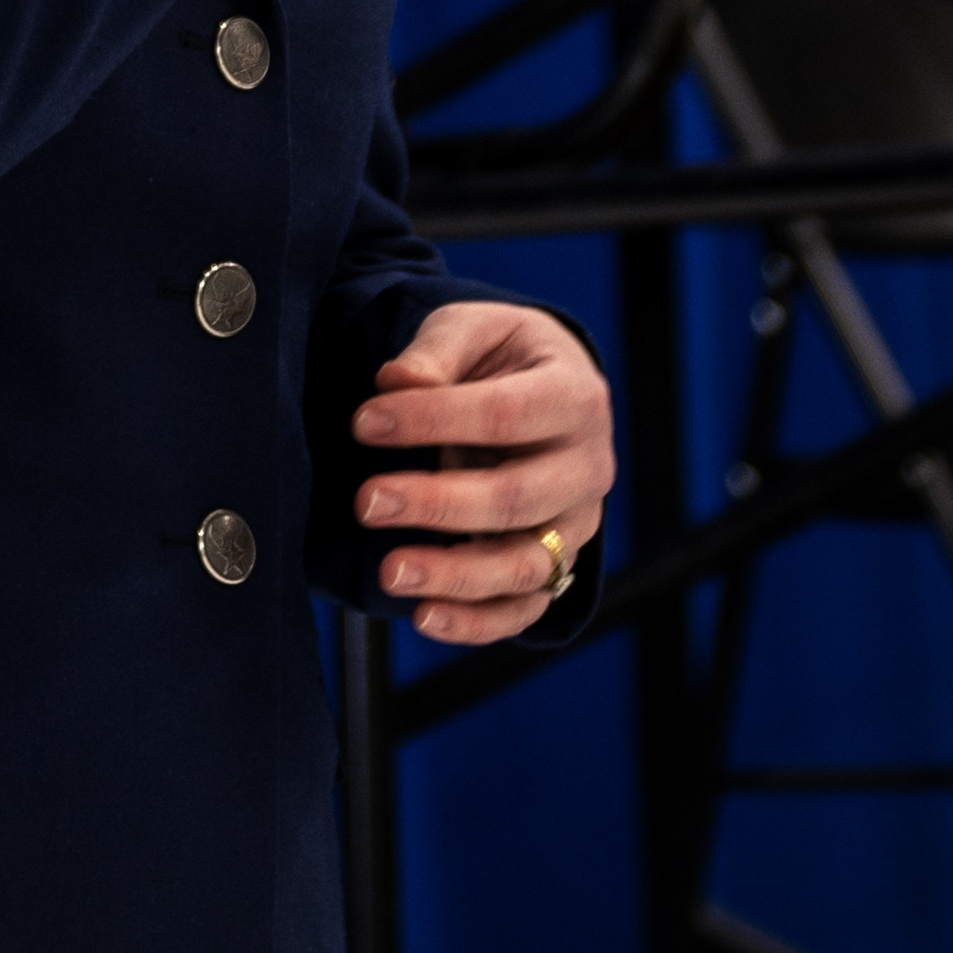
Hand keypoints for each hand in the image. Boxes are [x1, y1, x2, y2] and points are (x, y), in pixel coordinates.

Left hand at [353, 299, 615, 647]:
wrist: (544, 390)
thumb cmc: (500, 357)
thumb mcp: (474, 330)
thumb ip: (437, 352)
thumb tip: (398, 381)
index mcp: (574, 396)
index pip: (505, 415)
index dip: (433, 420)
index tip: (364, 422)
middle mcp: (587, 467)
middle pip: (517, 498)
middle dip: (437, 504)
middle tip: (365, 502)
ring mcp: (576, 525)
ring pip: (524, 565)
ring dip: (455, 575)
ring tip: (390, 571)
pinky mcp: (558, 566)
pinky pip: (524, 608)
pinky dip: (477, 622)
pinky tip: (424, 617)